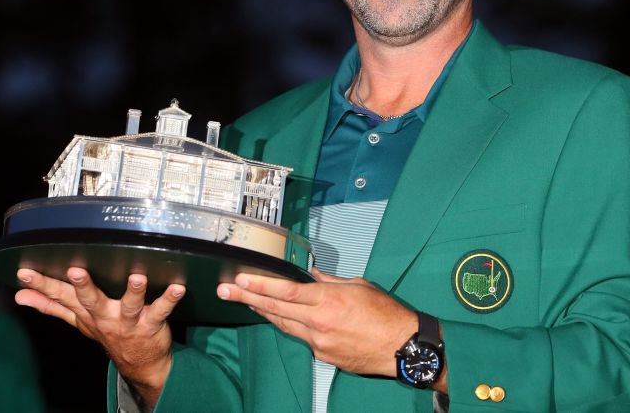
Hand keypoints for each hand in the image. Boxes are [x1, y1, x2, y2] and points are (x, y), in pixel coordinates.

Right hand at [14, 267, 183, 407]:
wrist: (140, 363)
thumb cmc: (108, 332)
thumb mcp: (77, 321)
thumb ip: (50, 305)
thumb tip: (20, 296)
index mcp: (85, 312)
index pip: (59, 297)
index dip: (40, 284)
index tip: (23, 271)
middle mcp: (104, 316)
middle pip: (90, 300)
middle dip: (82, 285)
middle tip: (76, 270)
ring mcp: (129, 321)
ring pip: (130, 304)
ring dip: (134, 290)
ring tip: (136, 276)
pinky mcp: (152, 323)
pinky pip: (162, 310)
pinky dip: (170, 299)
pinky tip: (178, 287)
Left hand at [216, 269, 416, 377]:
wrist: (403, 347)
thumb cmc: (387, 314)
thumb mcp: (359, 286)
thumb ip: (331, 281)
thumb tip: (313, 275)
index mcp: (329, 300)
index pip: (286, 290)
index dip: (260, 284)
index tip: (241, 280)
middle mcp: (319, 322)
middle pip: (276, 308)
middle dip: (248, 298)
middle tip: (227, 291)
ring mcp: (319, 342)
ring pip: (284, 324)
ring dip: (265, 312)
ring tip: (246, 301)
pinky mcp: (323, 355)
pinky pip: (301, 337)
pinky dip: (291, 325)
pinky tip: (282, 317)